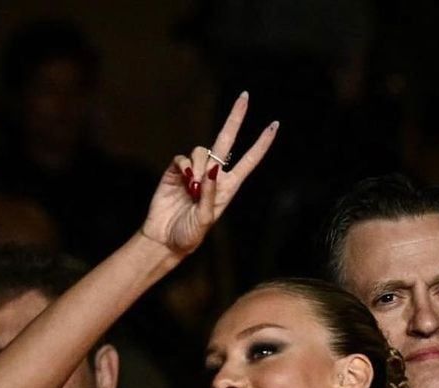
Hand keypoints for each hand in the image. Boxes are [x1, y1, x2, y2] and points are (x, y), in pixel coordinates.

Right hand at [141, 91, 278, 258]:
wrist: (164, 240)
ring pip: (201, 151)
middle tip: (245, 96)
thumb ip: (209, 196)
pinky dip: (184, 167)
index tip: (274, 125)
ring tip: (192, 189)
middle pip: (226, 141)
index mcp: (227, 189)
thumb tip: (212, 170)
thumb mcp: (204, 221)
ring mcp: (194, 172)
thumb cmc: (188, 236)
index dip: (261, 145)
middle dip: (235, 118)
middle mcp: (213, 176)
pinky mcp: (176, 172)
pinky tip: (183, 183)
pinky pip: (182, 159)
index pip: (248, 162)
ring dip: (198, 166)